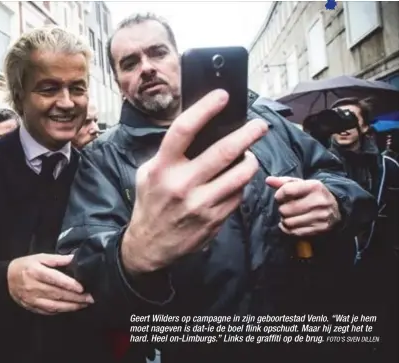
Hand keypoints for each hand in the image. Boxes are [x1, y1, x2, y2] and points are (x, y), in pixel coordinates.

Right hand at [7, 254, 93, 314]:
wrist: (7, 279)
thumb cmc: (25, 265)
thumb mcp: (39, 257)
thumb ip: (56, 259)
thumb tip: (73, 258)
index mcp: (35, 272)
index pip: (54, 279)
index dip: (69, 284)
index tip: (81, 288)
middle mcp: (33, 287)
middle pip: (57, 293)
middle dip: (75, 297)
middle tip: (90, 298)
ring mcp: (32, 299)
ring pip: (54, 305)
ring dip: (71, 306)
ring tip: (84, 304)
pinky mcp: (32, 307)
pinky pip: (48, 311)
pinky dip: (61, 310)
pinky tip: (71, 308)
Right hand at [121, 89, 268, 273]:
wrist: (149, 245)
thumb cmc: (150, 203)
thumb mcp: (148, 173)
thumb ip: (168, 154)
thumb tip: (199, 130)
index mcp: (162, 168)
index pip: (184, 130)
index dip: (205, 109)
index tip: (222, 96)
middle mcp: (182, 184)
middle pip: (223, 151)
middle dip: (247, 134)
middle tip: (259, 125)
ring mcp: (200, 204)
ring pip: (240, 174)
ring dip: (250, 160)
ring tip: (251, 154)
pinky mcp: (214, 220)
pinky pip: (238, 195)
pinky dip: (241, 183)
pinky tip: (237, 179)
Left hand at [265, 176, 340, 236]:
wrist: (336, 208)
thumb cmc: (313, 194)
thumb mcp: (301, 184)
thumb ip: (284, 182)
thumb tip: (268, 180)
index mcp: (314, 186)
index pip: (286, 191)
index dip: (279, 195)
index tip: (280, 197)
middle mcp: (319, 201)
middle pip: (285, 209)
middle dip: (282, 208)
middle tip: (286, 207)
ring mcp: (320, 216)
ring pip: (288, 222)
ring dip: (284, 219)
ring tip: (290, 215)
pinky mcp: (319, 228)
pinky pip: (294, 232)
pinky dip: (288, 228)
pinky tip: (292, 223)